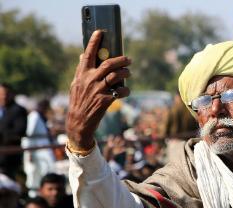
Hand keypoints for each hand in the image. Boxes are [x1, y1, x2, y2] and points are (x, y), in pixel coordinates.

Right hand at [65, 30, 130, 149]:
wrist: (78, 122)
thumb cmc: (78, 101)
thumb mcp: (76, 84)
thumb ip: (81, 70)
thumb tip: (83, 55)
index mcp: (82, 74)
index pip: (88, 54)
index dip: (94, 42)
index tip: (100, 32)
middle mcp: (89, 80)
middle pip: (109, 64)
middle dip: (121, 60)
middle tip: (129, 59)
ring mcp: (97, 90)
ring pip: (116, 76)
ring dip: (126, 73)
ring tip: (129, 73)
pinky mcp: (105, 101)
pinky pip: (120, 92)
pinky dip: (126, 91)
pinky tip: (126, 91)